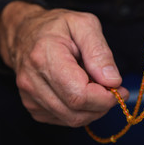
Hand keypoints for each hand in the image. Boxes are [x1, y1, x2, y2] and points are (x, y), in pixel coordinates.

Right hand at [0, 1, 128, 126]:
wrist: (24, 32)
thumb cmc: (56, 26)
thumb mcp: (84, 24)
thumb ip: (99, 52)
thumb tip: (112, 81)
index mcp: (45, 57)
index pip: (78, 95)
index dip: (105, 97)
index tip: (119, 88)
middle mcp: (32, 81)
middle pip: (76, 112)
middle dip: (102, 105)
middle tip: (113, 88)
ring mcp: (29, 97)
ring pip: (72, 120)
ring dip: (93, 109)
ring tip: (97, 86)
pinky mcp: (32, 106)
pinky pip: (64, 119)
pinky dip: (80, 110)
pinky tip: (81, 90)